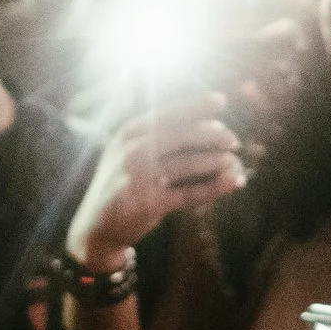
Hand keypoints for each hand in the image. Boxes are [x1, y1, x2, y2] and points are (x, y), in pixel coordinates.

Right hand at [65, 102, 247, 270]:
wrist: (95, 228)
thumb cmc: (122, 185)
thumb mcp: (129, 154)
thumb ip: (159, 138)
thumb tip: (211, 126)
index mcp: (127, 133)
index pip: (167, 114)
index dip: (196, 106)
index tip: (220, 101)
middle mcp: (131, 151)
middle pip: (181, 135)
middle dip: (212, 136)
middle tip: (234, 141)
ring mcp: (138, 177)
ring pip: (187, 164)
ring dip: (216, 162)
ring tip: (235, 163)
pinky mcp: (147, 203)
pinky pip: (188, 193)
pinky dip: (213, 188)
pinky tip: (232, 183)